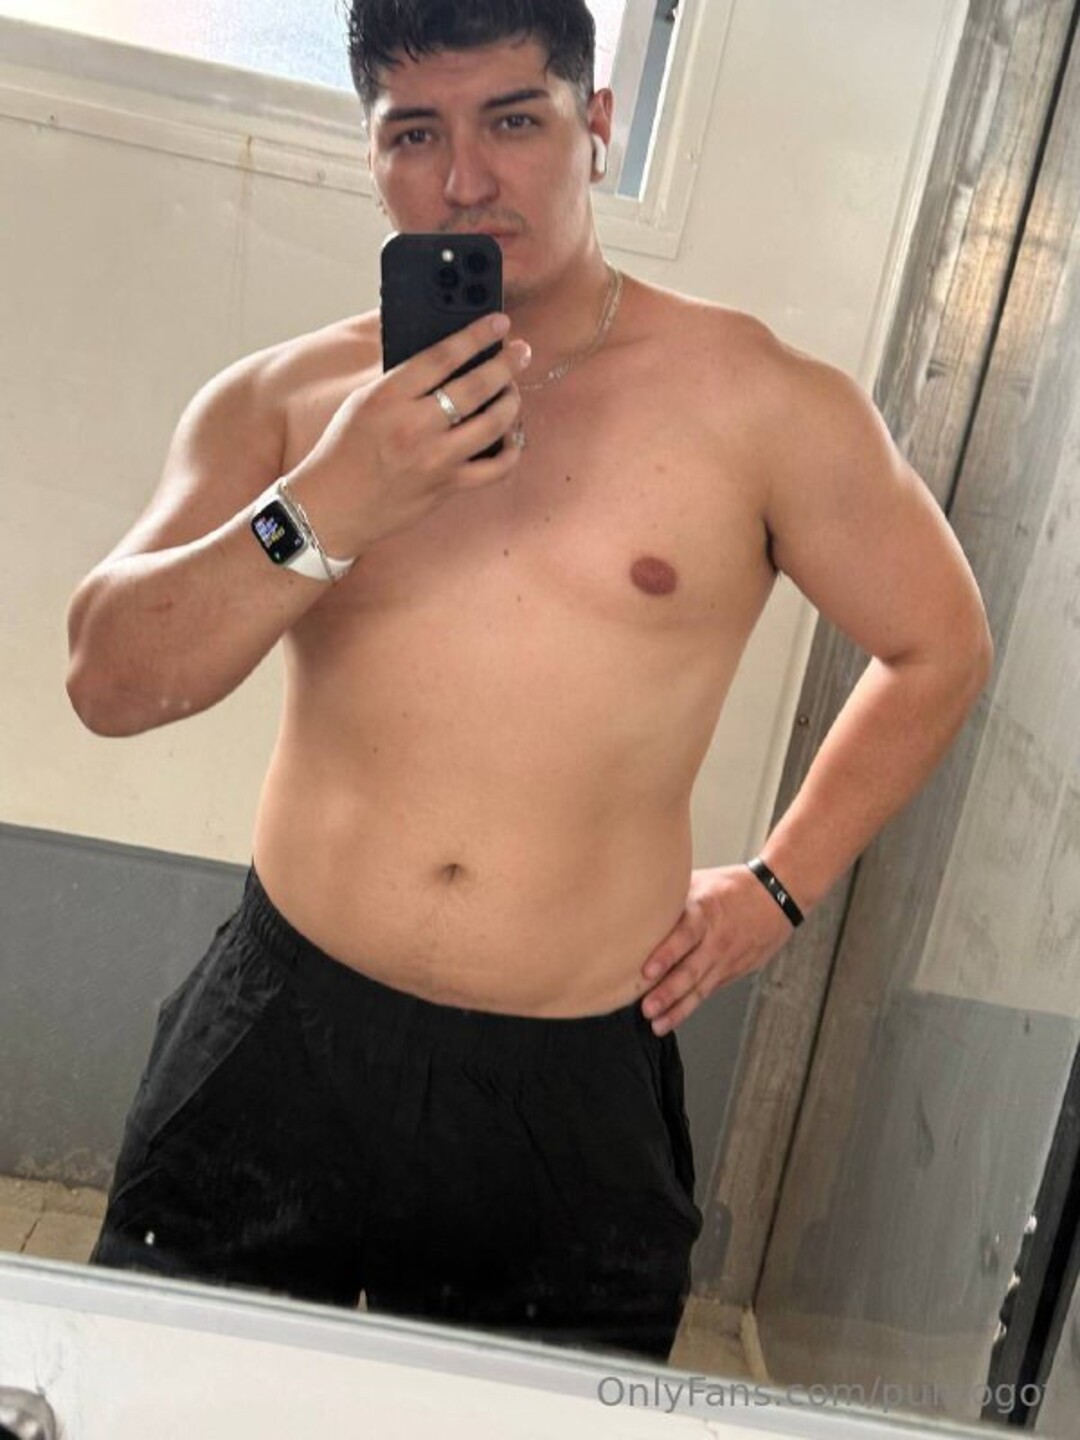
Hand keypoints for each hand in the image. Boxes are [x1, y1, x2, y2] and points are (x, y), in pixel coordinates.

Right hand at [286, 313, 531, 555]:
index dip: (476, 335)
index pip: (442, 356)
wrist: (330, 507)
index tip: (498, 323)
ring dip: (511, 402)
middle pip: (475, 386)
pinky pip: (495, 468)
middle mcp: (414, 427)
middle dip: (507, 364)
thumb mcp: (363, 402)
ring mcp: (434, 460)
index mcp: (388, 397)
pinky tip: (510, 436)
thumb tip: (450, 359)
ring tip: (512, 391)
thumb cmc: (344, 450)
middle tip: (521, 352)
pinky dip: (511, 450)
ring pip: (493, 424)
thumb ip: (403, 381)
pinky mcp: (446, 487)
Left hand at [639, 865, 798, 1034]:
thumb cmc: (732, 886)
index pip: (685, 935)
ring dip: (678, 1008)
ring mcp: (726, 958)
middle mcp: (717, 939)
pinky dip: (691, 1006)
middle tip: (647, 1008)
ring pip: (700, 988)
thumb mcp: (700, 881)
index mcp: (706, 911)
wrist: (778, 896)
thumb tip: (634, 897)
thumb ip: (672, 895)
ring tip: (657, 1024)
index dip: (667, 954)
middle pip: (691, 969)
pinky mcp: (733, 971)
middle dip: (668, 992)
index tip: (647, 971)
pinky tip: (673, 1018)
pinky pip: (709, 991)